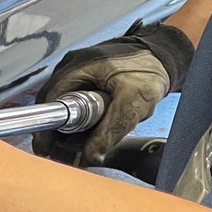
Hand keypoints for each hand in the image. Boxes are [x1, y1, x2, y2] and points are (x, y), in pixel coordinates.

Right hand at [34, 21, 193, 164]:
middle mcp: (70, 68)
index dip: (47, 129)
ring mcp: (77, 72)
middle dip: (64, 131)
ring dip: (76, 125)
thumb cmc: (149, 69)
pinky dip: (85, 117)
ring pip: (64, 107)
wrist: (165, 55)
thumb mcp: (132, 103)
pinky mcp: (85, 77)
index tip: (47, 148)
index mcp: (76, 68)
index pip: (50, 104)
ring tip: (100, 128)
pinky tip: (102, 119)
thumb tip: (90, 156)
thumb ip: (110, 131)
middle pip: (54, 108)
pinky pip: (75, 102)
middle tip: (81, 145)